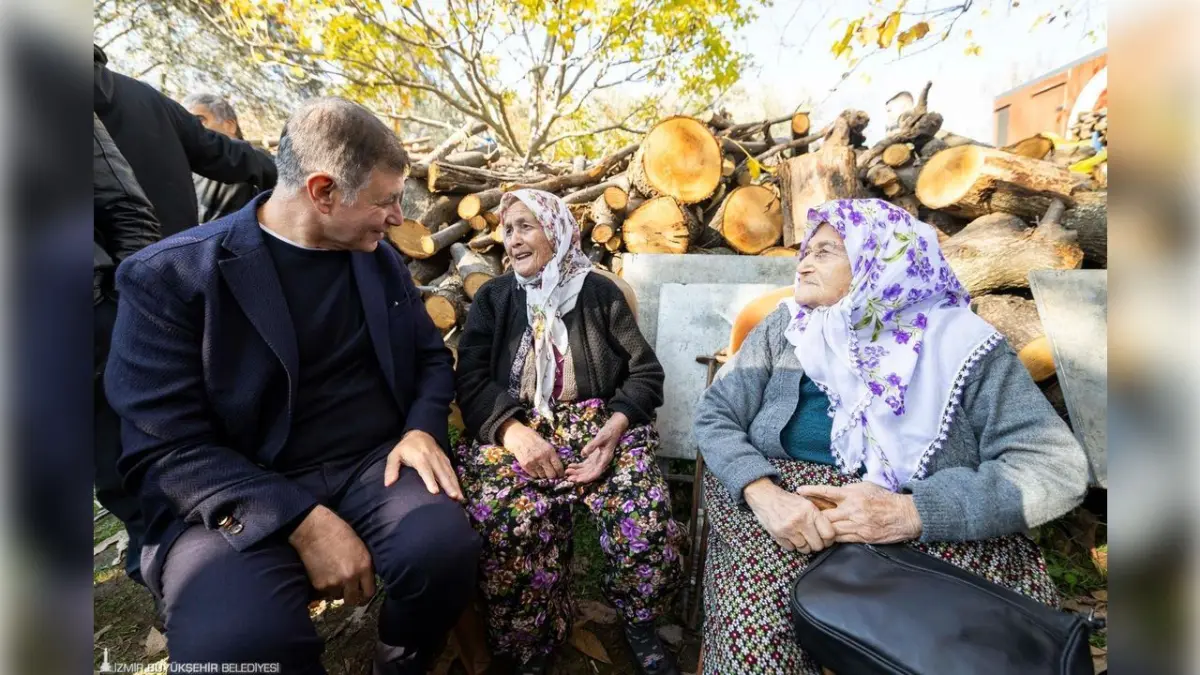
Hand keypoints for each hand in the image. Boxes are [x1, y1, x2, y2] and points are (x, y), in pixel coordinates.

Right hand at [288, 505, 375, 604]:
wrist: (313, 530)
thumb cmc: (338, 531)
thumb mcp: (359, 547)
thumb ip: (362, 565)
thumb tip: (364, 579)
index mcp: (364, 567)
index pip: (369, 592)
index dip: (365, 594)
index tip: (362, 593)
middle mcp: (351, 578)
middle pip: (353, 600)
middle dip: (351, 596)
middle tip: (347, 591)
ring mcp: (334, 583)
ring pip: (337, 596)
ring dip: (336, 589)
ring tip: (331, 575)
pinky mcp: (319, 585)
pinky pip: (324, 592)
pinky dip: (323, 585)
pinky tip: (321, 572)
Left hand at [385, 430, 462, 500]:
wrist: (420, 433)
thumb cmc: (405, 448)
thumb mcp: (394, 455)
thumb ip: (391, 469)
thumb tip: (388, 484)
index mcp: (419, 457)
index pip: (426, 470)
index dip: (430, 480)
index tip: (435, 492)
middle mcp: (432, 458)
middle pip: (441, 473)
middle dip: (448, 485)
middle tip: (454, 497)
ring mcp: (440, 459)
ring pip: (449, 473)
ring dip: (455, 485)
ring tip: (460, 498)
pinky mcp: (445, 460)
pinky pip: (452, 471)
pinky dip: (456, 482)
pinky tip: (460, 492)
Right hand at [500, 419, 563, 479]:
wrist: (518, 436)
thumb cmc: (534, 439)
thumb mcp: (546, 445)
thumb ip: (552, 455)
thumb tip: (558, 467)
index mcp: (549, 451)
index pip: (558, 467)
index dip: (560, 473)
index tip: (560, 474)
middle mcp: (542, 458)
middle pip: (551, 475)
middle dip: (552, 475)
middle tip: (551, 474)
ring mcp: (533, 462)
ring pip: (542, 476)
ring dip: (543, 474)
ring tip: (541, 468)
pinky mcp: (525, 466)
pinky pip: (534, 475)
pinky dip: (536, 473)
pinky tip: (535, 467)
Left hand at [566, 413, 627, 483]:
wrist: (613, 428)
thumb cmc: (608, 432)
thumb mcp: (600, 437)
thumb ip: (592, 445)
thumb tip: (583, 454)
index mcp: (605, 459)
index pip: (596, 472)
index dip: (588, 478)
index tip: (578, 480)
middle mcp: (601, 462)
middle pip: (590, 473)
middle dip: (580, 477)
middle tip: (569, 478)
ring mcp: (597, 460)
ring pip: (586, 470)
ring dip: (577, 472)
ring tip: (567, 473)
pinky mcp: (594, 457)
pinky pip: (585, 464)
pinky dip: (578, 466)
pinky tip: (570, 466)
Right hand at [743, 478, 835, 553]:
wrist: (765, 497)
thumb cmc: (787, 501)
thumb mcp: (806, 503)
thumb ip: (818, 517)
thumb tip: (830, 534)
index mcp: (810, 511)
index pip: (828, 534)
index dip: (829, 539)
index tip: (826, 539)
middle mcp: (801, 520)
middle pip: (818, 545)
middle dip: (817, 545)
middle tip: (813, 540)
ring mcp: (789, 529)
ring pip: (805, 549)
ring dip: (804, 546)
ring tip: (801, 537)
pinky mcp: (778, 534)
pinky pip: (791, 548)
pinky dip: (792, 545)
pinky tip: (790, 536)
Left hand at [796, 482, 922, 544]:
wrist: (905, 514)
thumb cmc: (885, 498)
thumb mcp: (866, 486)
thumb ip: (848, 490)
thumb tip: (831, 492)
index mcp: (852, 494)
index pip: (827, 492)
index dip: (811, 491)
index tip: (799, 491)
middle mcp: (853, 509)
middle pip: (825, 514)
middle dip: (813, 515)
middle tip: (802, 514)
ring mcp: (857, 524)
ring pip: (831, 529)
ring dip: (821, 529)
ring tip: (811, 528)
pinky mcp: (863, 537)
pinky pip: (842, 539)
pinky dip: (833, 538)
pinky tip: (826, 537)